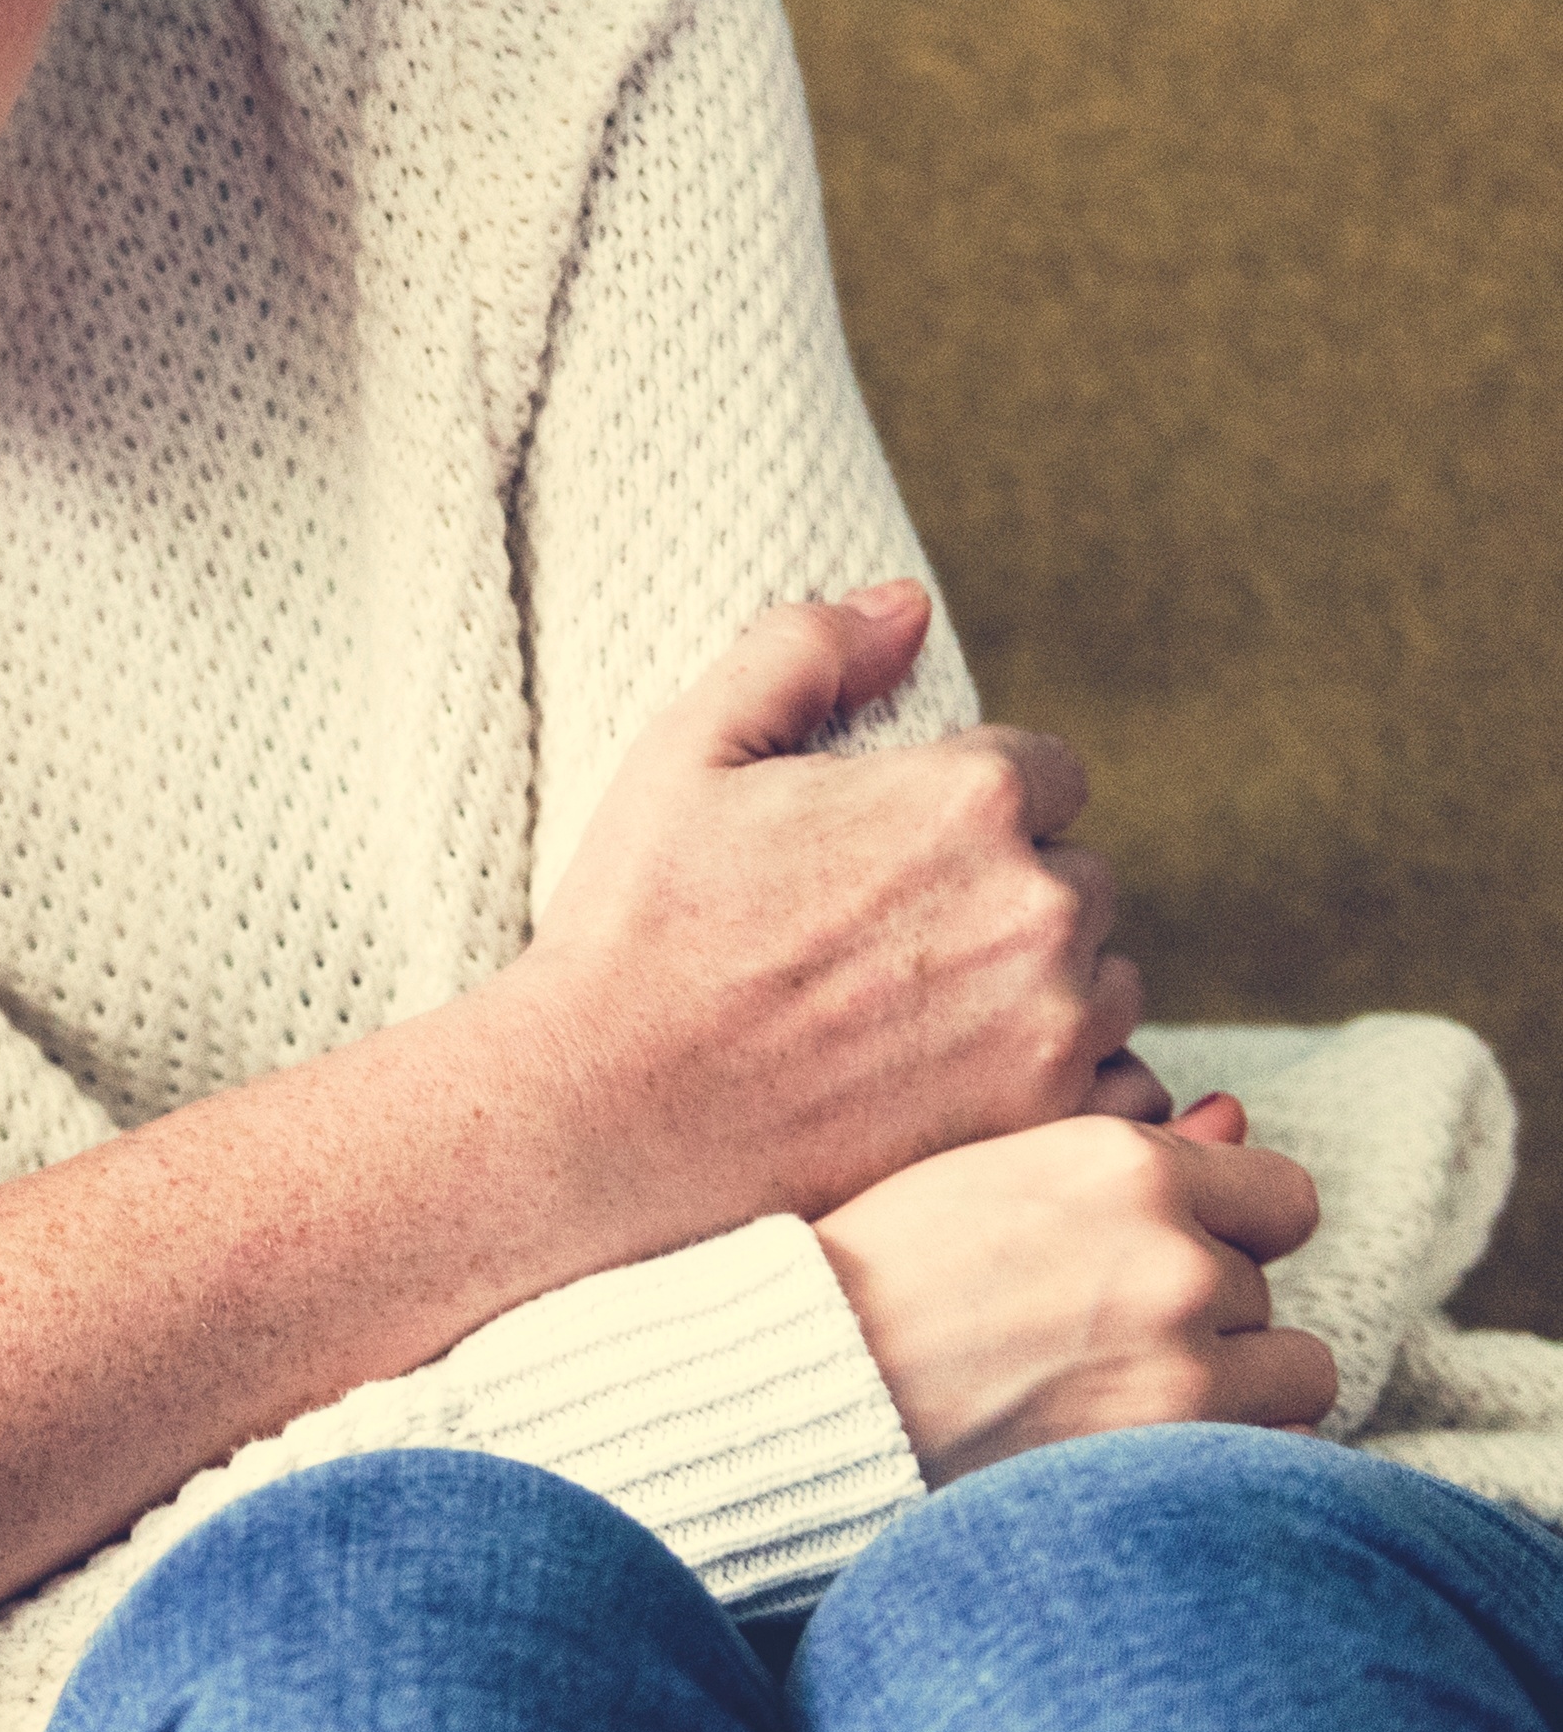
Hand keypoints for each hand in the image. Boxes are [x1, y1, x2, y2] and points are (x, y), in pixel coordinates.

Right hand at [513, 583, 1142, 1227]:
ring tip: (913, 1017)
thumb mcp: (689, 748)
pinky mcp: (1047, 1124)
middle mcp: (1036, 904)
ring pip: (1104, 984)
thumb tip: (907, 606)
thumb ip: (805, 652)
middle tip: (891, 942)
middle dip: (1007, 899)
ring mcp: (1053, 1024)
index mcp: (967, 796)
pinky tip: (958, 1087)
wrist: (613, 1106)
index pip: (1049, 774)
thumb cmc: (641, 920)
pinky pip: (1117, 1090)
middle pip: (1080, 879)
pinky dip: (1060, 1086)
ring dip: (1038, 991)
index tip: (898, 855)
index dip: (972, 807)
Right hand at [818, 1092, 1339, 1475]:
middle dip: (1203, 1303)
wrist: (820, 1376)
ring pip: (1293, 1367)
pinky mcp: (1173, 1451)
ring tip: (1127, 1381)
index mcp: (1124, 1163)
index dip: (1232, 1224)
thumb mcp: (999, 1166)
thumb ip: (1135, 1147)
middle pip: (1263, 1284)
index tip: (1170, 1251)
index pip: (1281, 1195)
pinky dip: (1230, 1448)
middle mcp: (1172, 1251)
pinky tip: (1146, 1437)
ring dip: (1234, 1377)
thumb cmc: (889, 1262)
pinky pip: (1276, 1448)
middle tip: (1096, 1324)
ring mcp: (1183, 1357)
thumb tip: (1237, 1117)